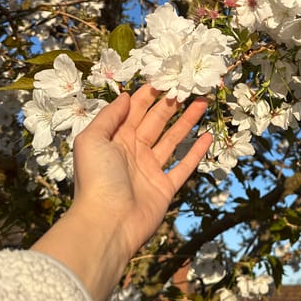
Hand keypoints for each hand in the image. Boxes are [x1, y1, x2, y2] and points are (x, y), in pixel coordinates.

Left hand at [32, 85, 210, 300]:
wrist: (107, 223)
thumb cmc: (96, 179)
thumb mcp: (92, 139)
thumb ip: (109, 116)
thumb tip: (127, 95)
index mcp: (115, 139)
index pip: (136, 110)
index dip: (150, 94)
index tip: (167, 76)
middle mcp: (133, 152)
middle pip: (157, 121)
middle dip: (172, 103)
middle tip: (190, 85)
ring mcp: (150, 170)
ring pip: (173, 139)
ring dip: (187, 121)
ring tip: (203, 102)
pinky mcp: (165, 188)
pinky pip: (183, 166)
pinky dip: (196, 152)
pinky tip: (207, 136)